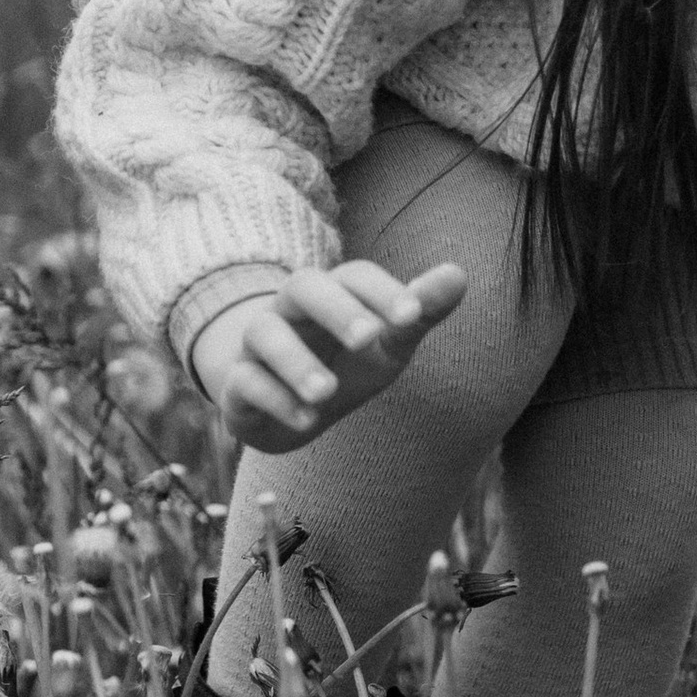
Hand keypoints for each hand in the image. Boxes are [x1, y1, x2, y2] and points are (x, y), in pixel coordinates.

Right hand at [189, 259, 467, 453]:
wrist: (287, 410)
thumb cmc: (346, 365)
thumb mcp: (387, 343)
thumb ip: (419, 313)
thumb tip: (458, 275)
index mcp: (334, 294)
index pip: (354, 276)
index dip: (382, 291)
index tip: (413, 316)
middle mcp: (291, 310)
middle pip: (302, 287)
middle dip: (335, 309)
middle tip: (368, 339)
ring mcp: (258, 345)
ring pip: (266, 334)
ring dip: (296, 362)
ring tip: (328, 393)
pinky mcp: (237, 385)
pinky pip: (246, 382)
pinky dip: (275, 399)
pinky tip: (308, 421)